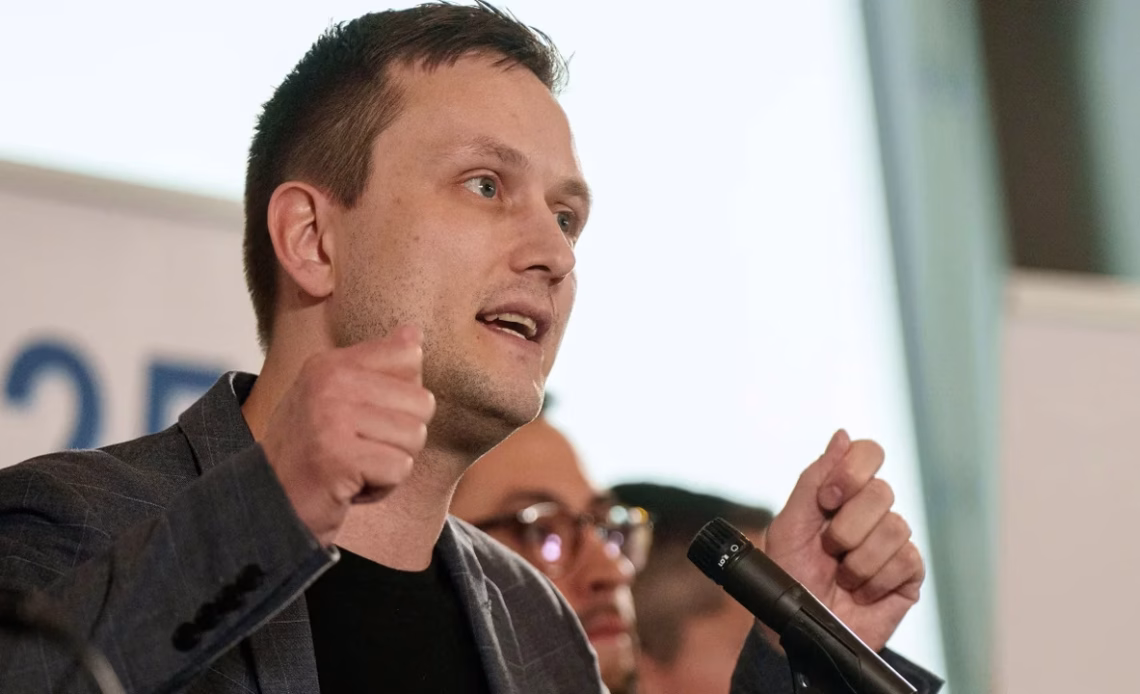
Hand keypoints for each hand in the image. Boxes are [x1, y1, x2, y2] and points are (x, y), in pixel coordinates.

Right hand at [261, 325, 435, 545]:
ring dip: (392, 463)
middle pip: (421, 402)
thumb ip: (377, 365)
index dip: (402, 398)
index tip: (368, 416)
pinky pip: (400, 468)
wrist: (268, 505)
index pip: (410, 357)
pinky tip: (351, 486)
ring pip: (414, 436)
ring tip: (355, 467)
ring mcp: (330, 418)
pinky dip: (382, 486)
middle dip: (401, 437)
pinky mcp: (337, 457)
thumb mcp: (337, 398)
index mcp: (330, 363)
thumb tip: (414, 333)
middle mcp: (328, 383)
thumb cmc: (313, 453)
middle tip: (362, 450)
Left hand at [763, 430, 924, 650]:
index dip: (852, 471)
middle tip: (829, 549)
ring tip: (842, 577)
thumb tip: (842, 436)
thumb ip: (813, 480)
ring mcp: (893, 541)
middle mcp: (871, 512)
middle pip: (882, 491)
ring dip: (858, 561)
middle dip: (846, 527)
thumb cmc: (790, 576)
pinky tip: (861, 592)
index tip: (828, 498)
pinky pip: (906, 560)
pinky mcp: (910, 573)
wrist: (800, 629)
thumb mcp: (789, 525)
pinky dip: (875, 580)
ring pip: (896, 527)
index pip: (868, 453)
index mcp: (842, 493)